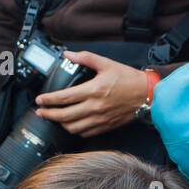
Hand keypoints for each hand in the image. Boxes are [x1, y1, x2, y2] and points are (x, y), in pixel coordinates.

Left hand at [34, 50, 148, 136]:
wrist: (148, 94)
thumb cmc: (129, 79)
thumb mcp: (107, 64)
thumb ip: (86, 58)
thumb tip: (69, 54)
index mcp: (93, 90)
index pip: (64, 98)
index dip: (48, 100)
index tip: (40, 99)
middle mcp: (95, 107)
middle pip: (64, 116)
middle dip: (49, 114)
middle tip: (41, 111)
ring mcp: (100, 119)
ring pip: (73, 127)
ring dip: (61, 124)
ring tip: (55, 118)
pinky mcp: (106, 126)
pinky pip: (86, 133)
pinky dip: (76, 130)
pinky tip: (72, 124)